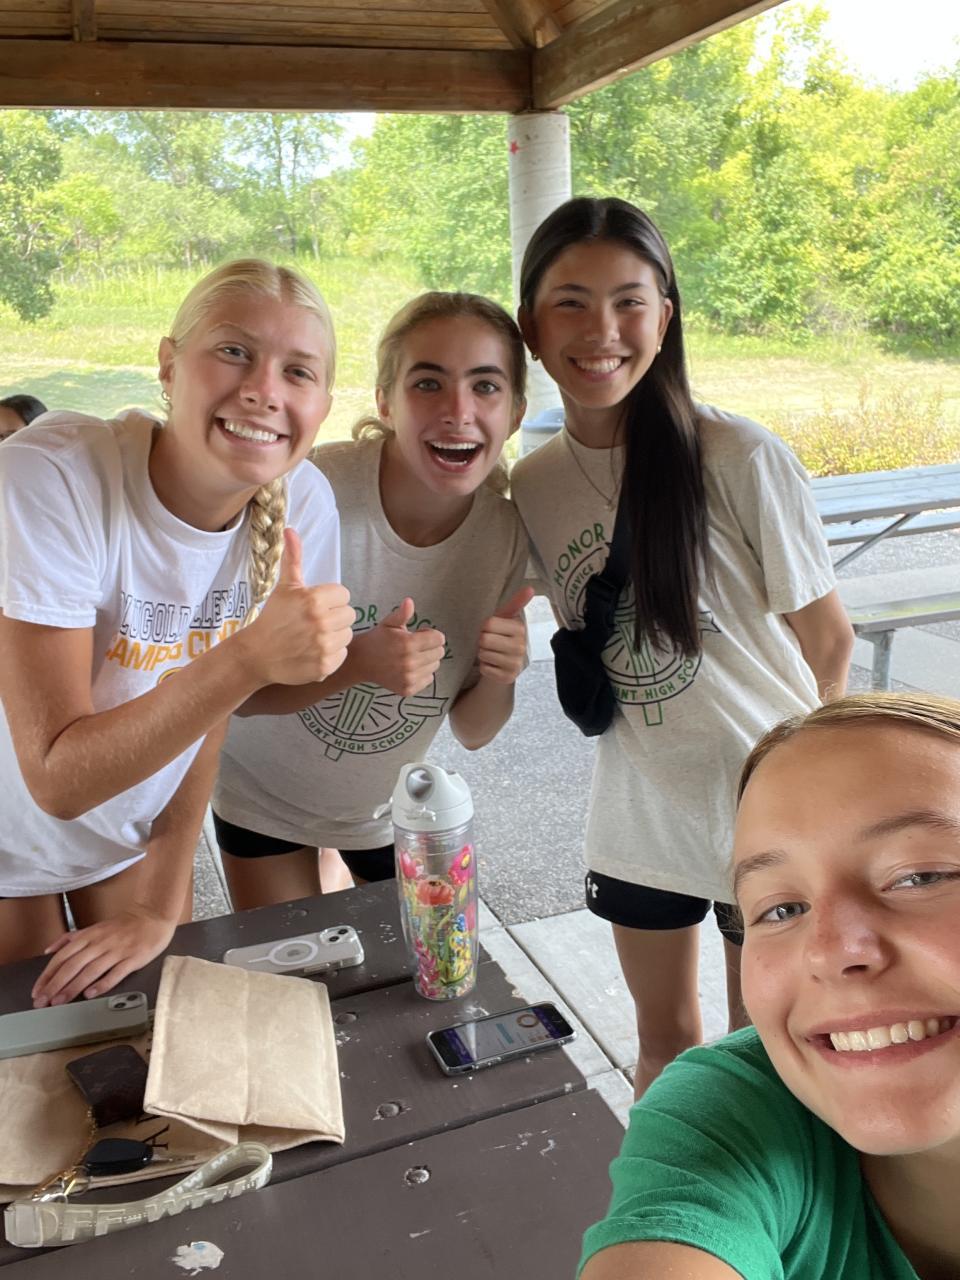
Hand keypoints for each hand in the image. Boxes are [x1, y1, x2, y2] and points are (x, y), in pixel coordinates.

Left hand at [31, 906, 175, 1006]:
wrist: (153, 916)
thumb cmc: (123, 925)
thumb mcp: (94, 927)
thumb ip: (70, 938)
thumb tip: (49, 950)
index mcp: (89, 936)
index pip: (62, 957)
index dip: (47, 975)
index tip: (37, 991)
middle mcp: (100, 943)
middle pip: (72, 965)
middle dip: (55, 985)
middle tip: (42, 1002)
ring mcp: (117, 951)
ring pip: (90, 971)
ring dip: (72, 988)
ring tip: (59, 1002)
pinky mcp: (132, 959)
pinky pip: (115, 973)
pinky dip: (102, 984)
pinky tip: (90, 994)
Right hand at [242, 528, 354, 685]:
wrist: (257, 654)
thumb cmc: (273, 618)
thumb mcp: (284, 587)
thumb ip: (293, 558)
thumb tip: (290, 530)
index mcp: (314, 599)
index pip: (345, 595)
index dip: (331, 600)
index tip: (314, 607)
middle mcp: (321, 622)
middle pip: (350, 614)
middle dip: (335, 617)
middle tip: (314, 622)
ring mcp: (324, 645)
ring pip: (348, 635)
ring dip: (335, 636)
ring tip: (314, 637)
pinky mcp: (325, 665)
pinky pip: (342, 655)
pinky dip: (331, 654)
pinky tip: (313, 651)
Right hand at [352, 598, 445, 696]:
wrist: (362, 661)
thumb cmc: (378, 639)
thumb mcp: (389, 623)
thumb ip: (402, 614)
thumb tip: (409, 601)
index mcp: (408, 644)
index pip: (439, 639)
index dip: (431, 634)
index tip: (419, 634)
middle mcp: (410, 662)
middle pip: (439, 653)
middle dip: (431, 647)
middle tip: (415, 646)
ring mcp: (409, 678)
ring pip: (435, 666)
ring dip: (427, 660)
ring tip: (412, 656)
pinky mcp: (408, 689)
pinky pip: (429, 679)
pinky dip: (423, 673)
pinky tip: (410, 668)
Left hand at [475, 586, 533, 684]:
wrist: (506, 663)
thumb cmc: (503, 636)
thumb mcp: (507, 618)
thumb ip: (516, 602)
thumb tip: (530, 588)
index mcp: (520, 628)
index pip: (488, 623)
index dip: (485, 626)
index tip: (492, 630)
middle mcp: (521, 646)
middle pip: (484, 639)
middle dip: (482, 641)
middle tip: (491, 643)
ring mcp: (516, 663)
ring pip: (483, 654)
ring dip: (483, 654)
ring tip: (493, 653)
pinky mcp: (508, 677)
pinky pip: (484, 669)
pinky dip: (484, 667)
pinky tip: (493, 665)